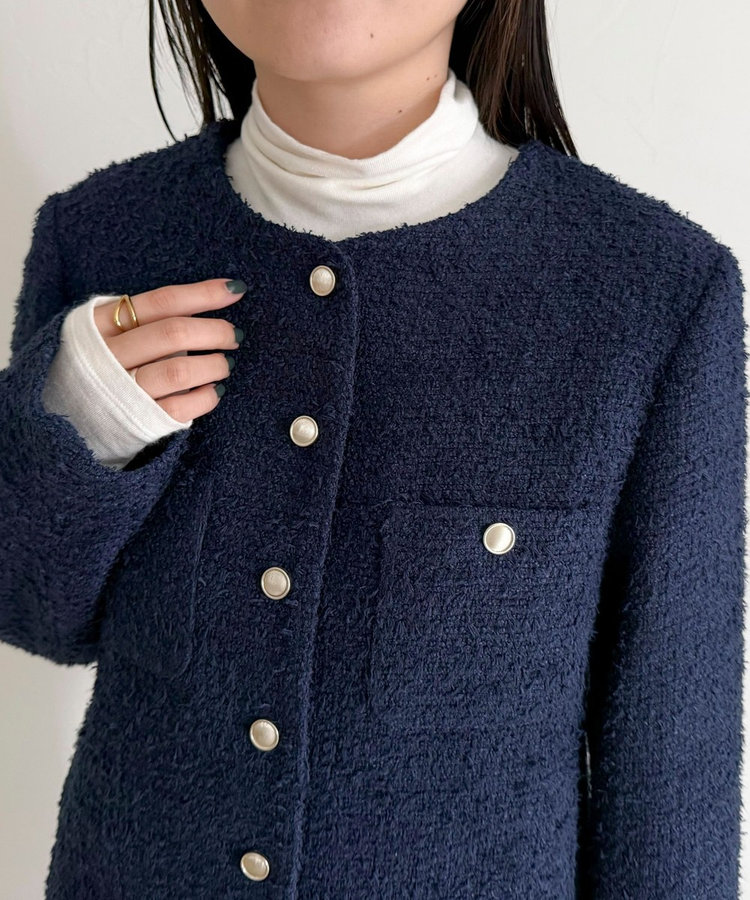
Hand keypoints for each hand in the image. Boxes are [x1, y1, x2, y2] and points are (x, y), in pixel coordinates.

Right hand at [92, 278, 246, 423]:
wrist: (65, 420)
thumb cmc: (103, 365)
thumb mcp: (112, 332)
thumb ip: (150, 318)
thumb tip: (215, 298)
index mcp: (101, 324)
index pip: (162, 302)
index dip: (203, 294)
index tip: (235, 290)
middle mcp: (109, 356)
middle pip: (173, 334)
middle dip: (214, 331)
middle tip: (235, 335)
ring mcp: (122, 391)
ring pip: (179, 371)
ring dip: (213, 365)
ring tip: (225, 364)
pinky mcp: (137, 422)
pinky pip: (181, 408)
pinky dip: (206, 397)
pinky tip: (214, 390)